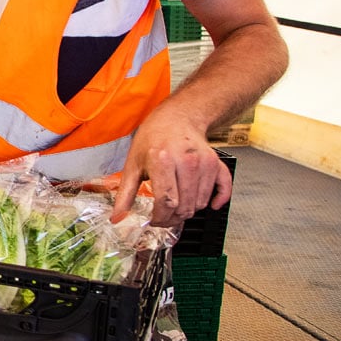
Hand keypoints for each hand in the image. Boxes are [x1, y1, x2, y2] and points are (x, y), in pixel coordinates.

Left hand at [112, 105, 230, 225]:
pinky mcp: (216, 164)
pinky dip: (216, 201)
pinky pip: (223, 191)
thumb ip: (125, 195)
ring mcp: (204, 163)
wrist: (175, 119)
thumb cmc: (152, 140)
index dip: (160, 218)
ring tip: (176, 206)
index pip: (166, 202)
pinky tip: (208, 204)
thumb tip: (117, 218)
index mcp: (162, 160)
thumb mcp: (132, 165)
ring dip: (189, 211)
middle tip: (163, 218)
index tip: (154, 221)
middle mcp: (187, 161)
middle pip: (185, 206)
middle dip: (173, 219)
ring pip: (200, 203)